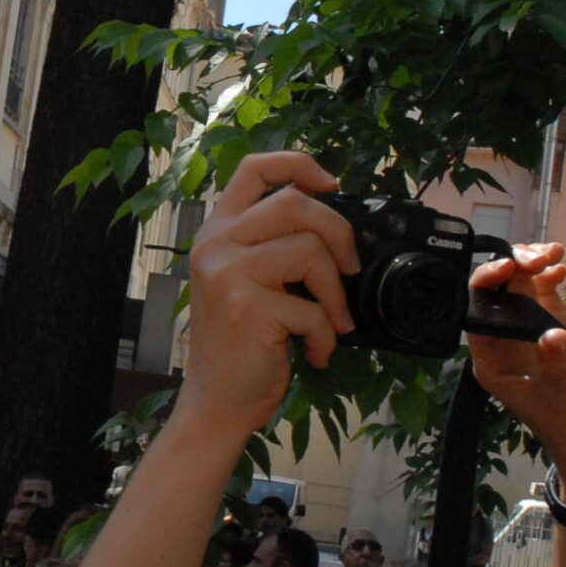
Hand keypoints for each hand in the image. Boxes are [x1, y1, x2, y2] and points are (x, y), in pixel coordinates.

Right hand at [172, 151, 358, 435]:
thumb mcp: (247, 282)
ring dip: (336, 293)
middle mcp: (216, 244)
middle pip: (295, 203)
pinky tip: (314, 352)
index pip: (254, 169)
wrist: (216, 402)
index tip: (331, 185)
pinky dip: (326, 335)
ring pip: (310, 249)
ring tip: (332, 322)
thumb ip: (272, 247)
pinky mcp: (247, 306)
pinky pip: (312, 308)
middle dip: (339, 233)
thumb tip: (334, 225)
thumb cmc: (240, 346)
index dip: (298, 164)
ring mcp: (228, 273)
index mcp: (217, 232)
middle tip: (349, 269)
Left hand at [463, 243, 565, 505]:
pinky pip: (548, 292)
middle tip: (537, 259)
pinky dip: (552, 274)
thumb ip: (557, 366)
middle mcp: (508, 344)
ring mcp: (535, 333)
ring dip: (532, 264)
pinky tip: (562, 266)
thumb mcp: (565, 400)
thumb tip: (553, 334)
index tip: (508, 269)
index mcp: (492, 363)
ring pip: (523, 286)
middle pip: (498, 292)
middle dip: (513, 266)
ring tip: (553, 255)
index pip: (476, 313)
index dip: (487, 285)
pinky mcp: (562, 328)